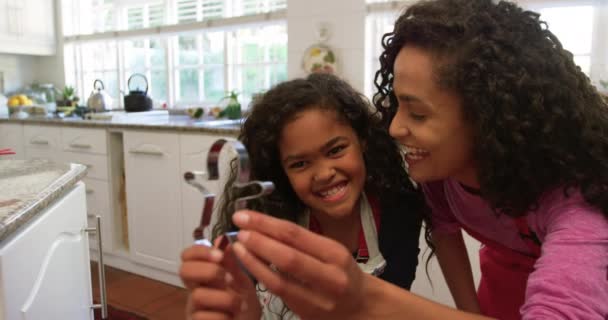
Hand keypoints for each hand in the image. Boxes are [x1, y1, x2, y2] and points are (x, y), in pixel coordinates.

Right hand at [180, 239, 260, 319]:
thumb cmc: (243, 305)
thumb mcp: (242, 281)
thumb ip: (232, 263)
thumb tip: (222, 238)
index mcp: (205, 275)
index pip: (188, 256)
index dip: (200, 252)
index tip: (220, 255)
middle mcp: (195, 290)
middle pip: (184, 270)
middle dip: (208, 271)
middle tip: (228, 278)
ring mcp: (193, 308)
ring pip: (197, 296)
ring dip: (225, 299)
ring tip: (240, 305)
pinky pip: (202, 317)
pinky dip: (222, 318)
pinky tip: (231, 318)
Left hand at [229, 210, 371, 319]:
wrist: (361, 308)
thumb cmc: (343, 272)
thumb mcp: (332, 252)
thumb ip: (304, 242)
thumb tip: (264, 226)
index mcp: (336, 255)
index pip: (295, 234)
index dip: (265, 224)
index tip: (244, 216)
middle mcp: (330, 277)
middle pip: (287, 258)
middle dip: (259, 243)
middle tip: (239, 231)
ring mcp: (318, 300)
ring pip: (279, 281)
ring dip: (254, 263)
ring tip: (238, 248)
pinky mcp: (307, 314)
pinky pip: (279, 294)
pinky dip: (262, 278)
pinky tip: (250, 266)